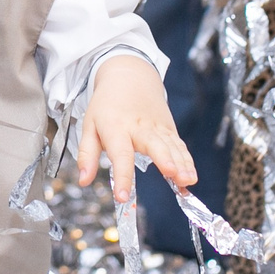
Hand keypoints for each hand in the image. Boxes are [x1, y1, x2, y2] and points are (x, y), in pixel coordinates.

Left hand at [75, 54, 196, 204]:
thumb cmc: (106, 106)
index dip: (122, 176)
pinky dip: (187, 160)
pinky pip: (179, 145)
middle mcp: (139, 127)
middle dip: (164, 159)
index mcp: (115, 128)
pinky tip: (191, 176)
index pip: (120, 154)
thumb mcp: (89, 126)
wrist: (129, 76)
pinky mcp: (168, 128)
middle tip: (172, 173)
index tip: (123, 197)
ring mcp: (157, 127)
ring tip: (188, 180)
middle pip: (153, 144)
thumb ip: (86, 155)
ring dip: (182, 162)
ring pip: (171, 145)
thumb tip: (83, 181)